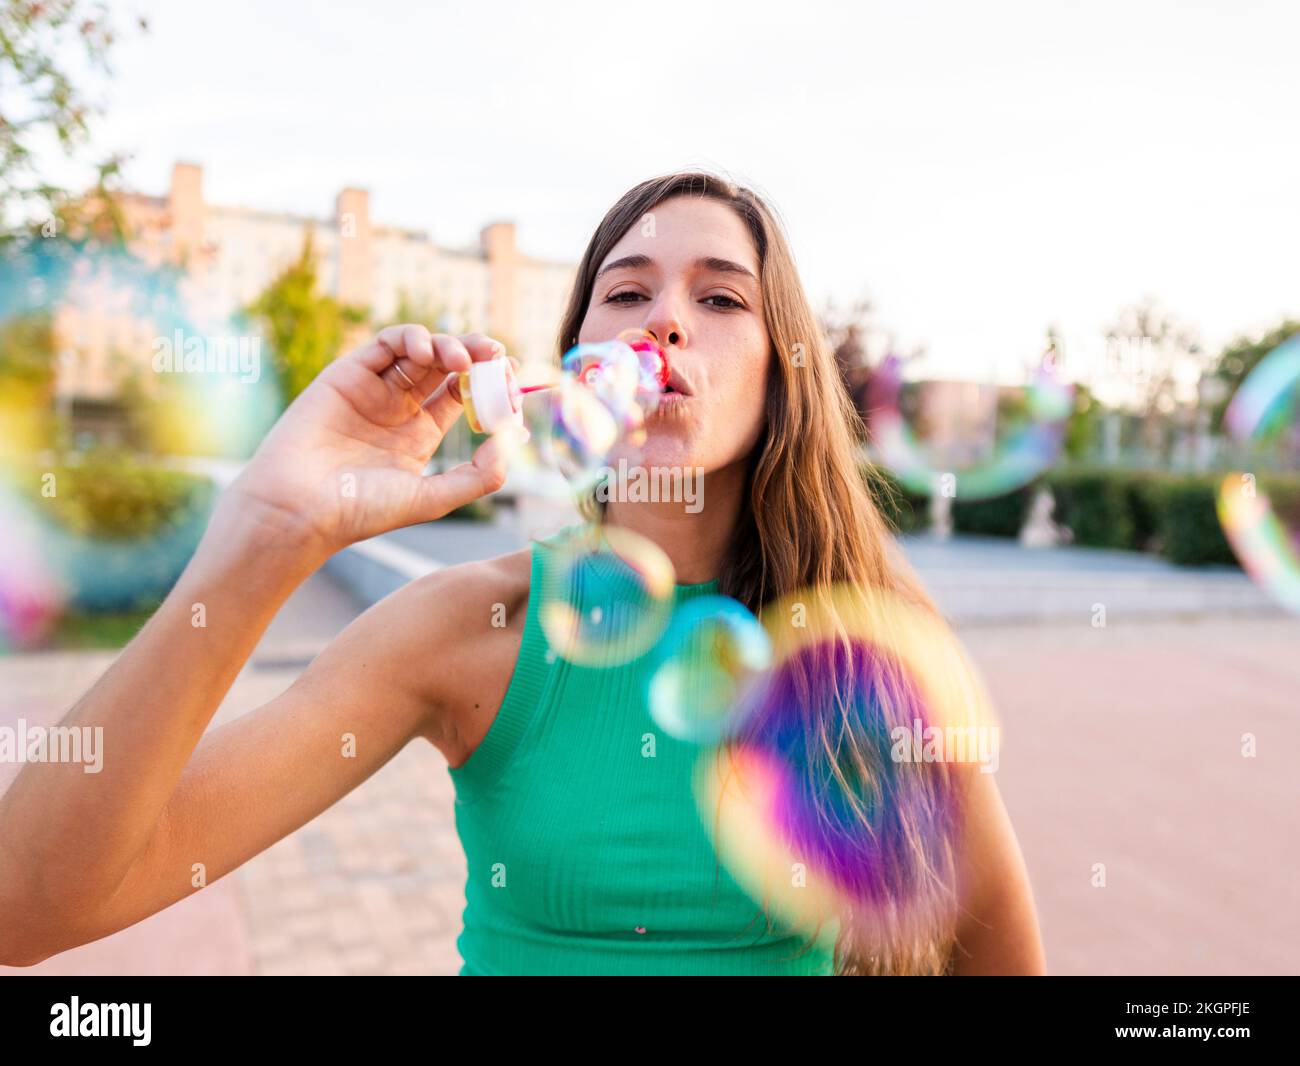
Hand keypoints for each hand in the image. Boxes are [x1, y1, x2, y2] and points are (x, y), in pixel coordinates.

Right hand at [224, 324, 525, 556]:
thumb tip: (512, 438)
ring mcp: (373, 389)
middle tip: (497, 354)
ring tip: (463, 359)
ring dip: (447, 345)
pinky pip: (385, 344)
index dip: (488, 383)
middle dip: (475, 355)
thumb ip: (479, 475)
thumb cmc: (361, 511)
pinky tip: (429, 352)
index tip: (513, 377)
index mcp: (418, 435)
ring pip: (419, 352)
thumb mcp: (433, 499)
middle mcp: (397, 409)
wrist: (300, 508)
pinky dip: (411, 338)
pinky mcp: (347, 374)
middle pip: (445, 368)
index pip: (461, 396)